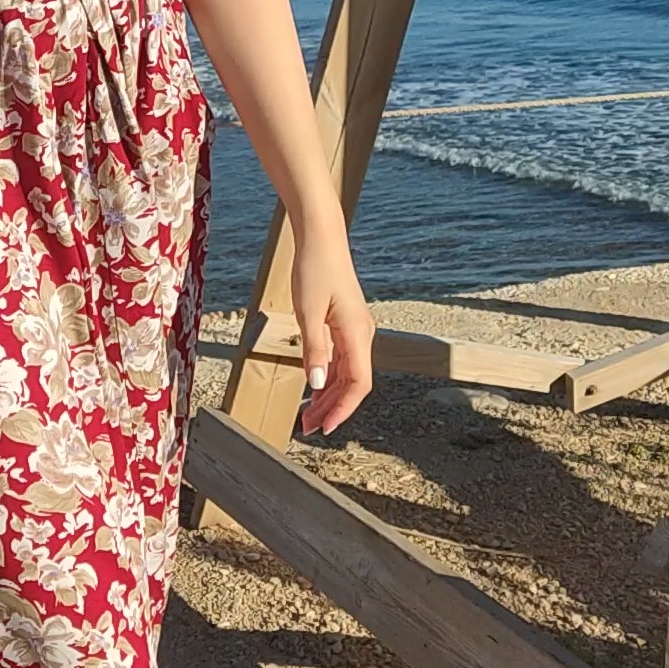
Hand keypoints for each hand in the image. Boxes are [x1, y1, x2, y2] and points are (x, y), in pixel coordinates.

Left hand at [290, 229, 375, 436]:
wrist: (321, 239)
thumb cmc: (314, 269)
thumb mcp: (307, 311)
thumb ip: (314, 350)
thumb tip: (317, 384)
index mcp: (357, 333)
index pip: (358, 384)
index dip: (343, 409)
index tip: (326, 428)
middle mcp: (362, 334)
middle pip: (353, 383)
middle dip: (332, 408)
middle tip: (308, 428)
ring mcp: (355, 330)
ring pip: (347, 374)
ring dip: (329, 396)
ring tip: (307, 415)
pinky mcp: (345, 324)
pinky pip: (341, 360)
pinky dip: (328, 377)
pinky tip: (314, 388)